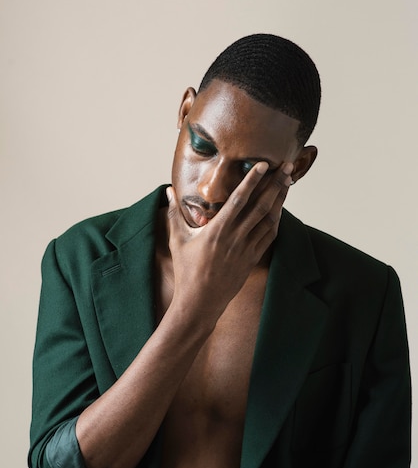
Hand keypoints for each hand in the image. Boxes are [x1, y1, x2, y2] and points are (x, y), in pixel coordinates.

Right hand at [166, 161, 293, 322]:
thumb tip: (168, 190)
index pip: (239, 199)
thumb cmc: (186, 271)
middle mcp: (235, 237)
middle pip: (261, 206)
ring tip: (287, 182)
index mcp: (217, 230)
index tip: (263, 165)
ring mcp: (247, 249)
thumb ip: (174, 213)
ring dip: (279, 199)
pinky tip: (280, 208)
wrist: (200, 302)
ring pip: (269, 219)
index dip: (252, 180)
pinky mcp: (252, 258)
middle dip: (275, 185)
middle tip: (286, 167)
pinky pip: (269, 235)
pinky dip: (276, 219)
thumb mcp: (177, 240)